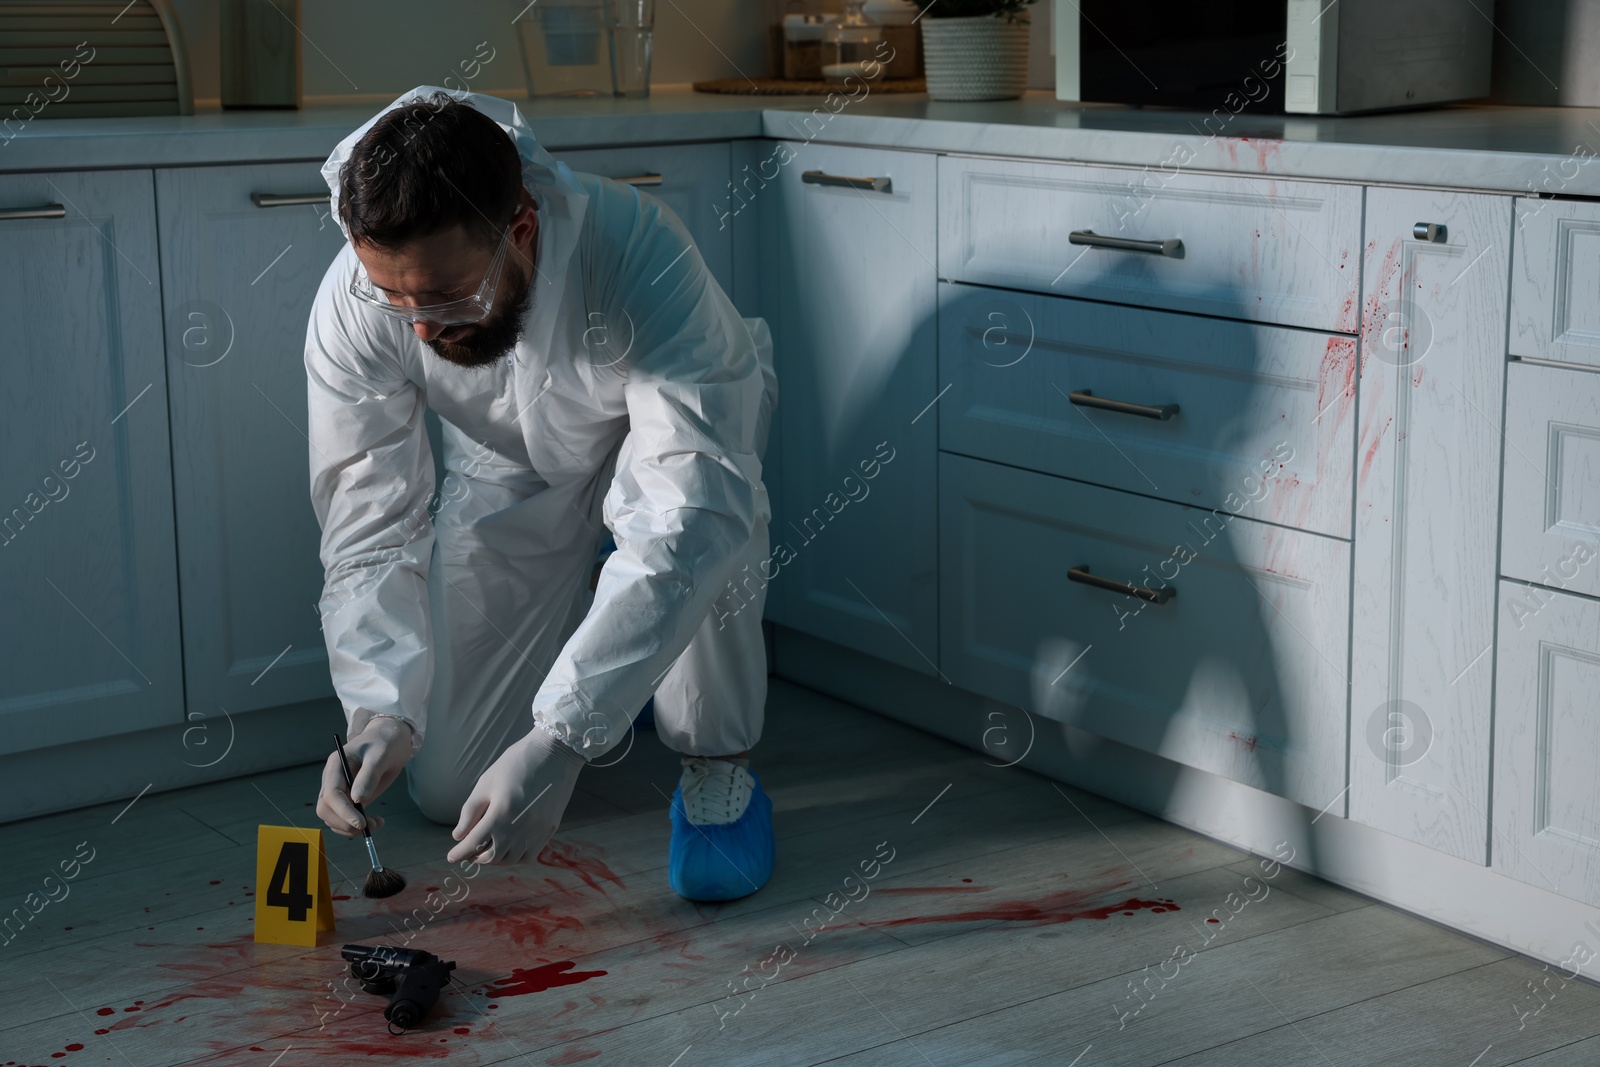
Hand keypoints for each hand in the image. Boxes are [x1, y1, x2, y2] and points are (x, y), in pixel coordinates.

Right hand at [317, 717, 414, 838]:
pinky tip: (375, 821)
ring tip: (377, 823)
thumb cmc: (385, 743)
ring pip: (331, 817)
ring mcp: (338, 789)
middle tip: (368, 826)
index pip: (331, 794)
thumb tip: (357, 799)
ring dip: (350, 828)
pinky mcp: (347, 798)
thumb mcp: (381, 755)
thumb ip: (369, 776)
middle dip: (344, 823)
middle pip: (325, 809)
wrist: (389, 739)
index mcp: (336, 765)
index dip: (343, 811)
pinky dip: (355, 826)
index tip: (361, 823)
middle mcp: (332, 779)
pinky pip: (343, 818)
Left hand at [447, 727, 584, 864]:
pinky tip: (510, 847)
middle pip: (493, 856)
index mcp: (500, 813)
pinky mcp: (549, 829)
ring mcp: (536, 831)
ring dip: (496, 859)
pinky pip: (530, 855)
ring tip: (488, 850)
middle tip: (468, 852)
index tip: (451, 857)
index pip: (474, 843)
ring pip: (512, 859)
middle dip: (476, 857)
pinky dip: (516, 857)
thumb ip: (470, 812)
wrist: (554, 753)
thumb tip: (459, 836)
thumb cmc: (516, 764)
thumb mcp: (486, 782)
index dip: (459, 853)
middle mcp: (519, 827)